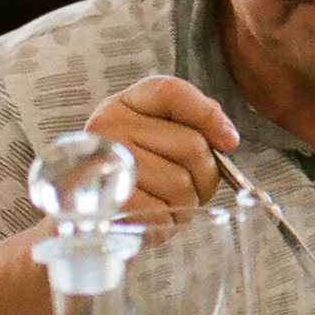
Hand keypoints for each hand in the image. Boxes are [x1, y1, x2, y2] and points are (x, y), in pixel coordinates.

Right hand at [84, 76, 238, 228]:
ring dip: (187, 202)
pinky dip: (168, 222)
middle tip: (192, 187)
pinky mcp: (104, 204)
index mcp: (125, 104)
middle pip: (191, 144)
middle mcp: (107, 127)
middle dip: (205, 174)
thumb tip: (226, 137)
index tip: (229, 142)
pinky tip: (153, 218)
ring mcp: (102, 164)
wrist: (85, 220)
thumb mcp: (161, 139)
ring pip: (181, 183)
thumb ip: (194, 125)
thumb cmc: (137, 176)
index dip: (209, 116)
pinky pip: (163, 212)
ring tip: (168, 203)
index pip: (173, 92)